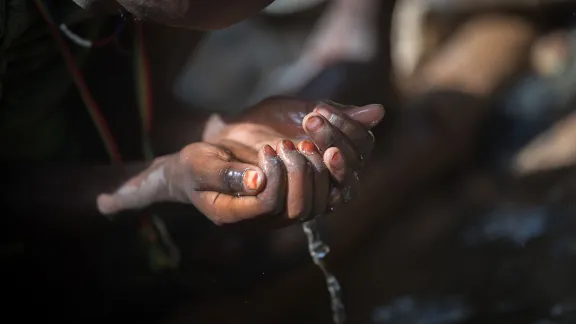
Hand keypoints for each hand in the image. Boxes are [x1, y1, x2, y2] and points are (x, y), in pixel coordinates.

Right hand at [97, 97, 383, 226]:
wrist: (201, 171)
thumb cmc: (195, 166)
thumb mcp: (200, 165)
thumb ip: (225, 174)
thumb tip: (258, 180)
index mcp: (236, 215)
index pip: (270, 205)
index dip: (276, 176)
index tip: (268, 149)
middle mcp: (264, 221)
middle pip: (302, 209)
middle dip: (300, 173)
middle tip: (287, 144)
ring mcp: (281, 213)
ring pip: (319, 204)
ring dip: (316, 170)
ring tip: (303, 143)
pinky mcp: (293, 198)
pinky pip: (323, 194)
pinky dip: (325, 169)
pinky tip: (311, 144)